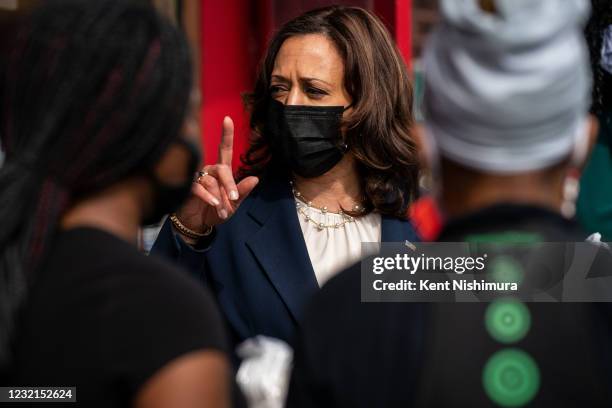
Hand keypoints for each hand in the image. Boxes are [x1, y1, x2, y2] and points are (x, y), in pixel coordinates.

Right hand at [176, 116, 258, 233]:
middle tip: (234, 198)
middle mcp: (210, 170)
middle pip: (222, 169)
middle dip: (229, 184)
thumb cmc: (215, 211)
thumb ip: (242, 192)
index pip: (224, 149)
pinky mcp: (188, 187)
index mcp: (222, 171)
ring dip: (219, 198)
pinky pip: (199, 188)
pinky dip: (208, 197)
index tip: (227, 118)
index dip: (226, 134)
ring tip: (222, 211)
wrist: (198, 224)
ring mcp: (198, 177)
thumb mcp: (234, 204)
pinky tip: (214, 205)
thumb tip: (256, 178)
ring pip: (211, 181)